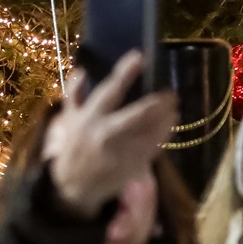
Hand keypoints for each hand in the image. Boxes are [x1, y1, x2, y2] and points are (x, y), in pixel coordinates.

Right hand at [42, 51, 176, 217]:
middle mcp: (105, 133)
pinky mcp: (132, 166)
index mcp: (89, 118)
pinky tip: (170, 124)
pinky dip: (164, 134)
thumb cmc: (74, 148)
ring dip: (166, 117)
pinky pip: (154, 147)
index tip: (140, 56)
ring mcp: (120, 151)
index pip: (110, 90)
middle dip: (157, 101)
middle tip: (170, 92)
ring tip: (174, 106)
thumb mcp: (68, 120)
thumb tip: (82, 72)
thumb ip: (74, 95)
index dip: (125, 72)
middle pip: (137, 114)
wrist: (72, 187)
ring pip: (150, 131)